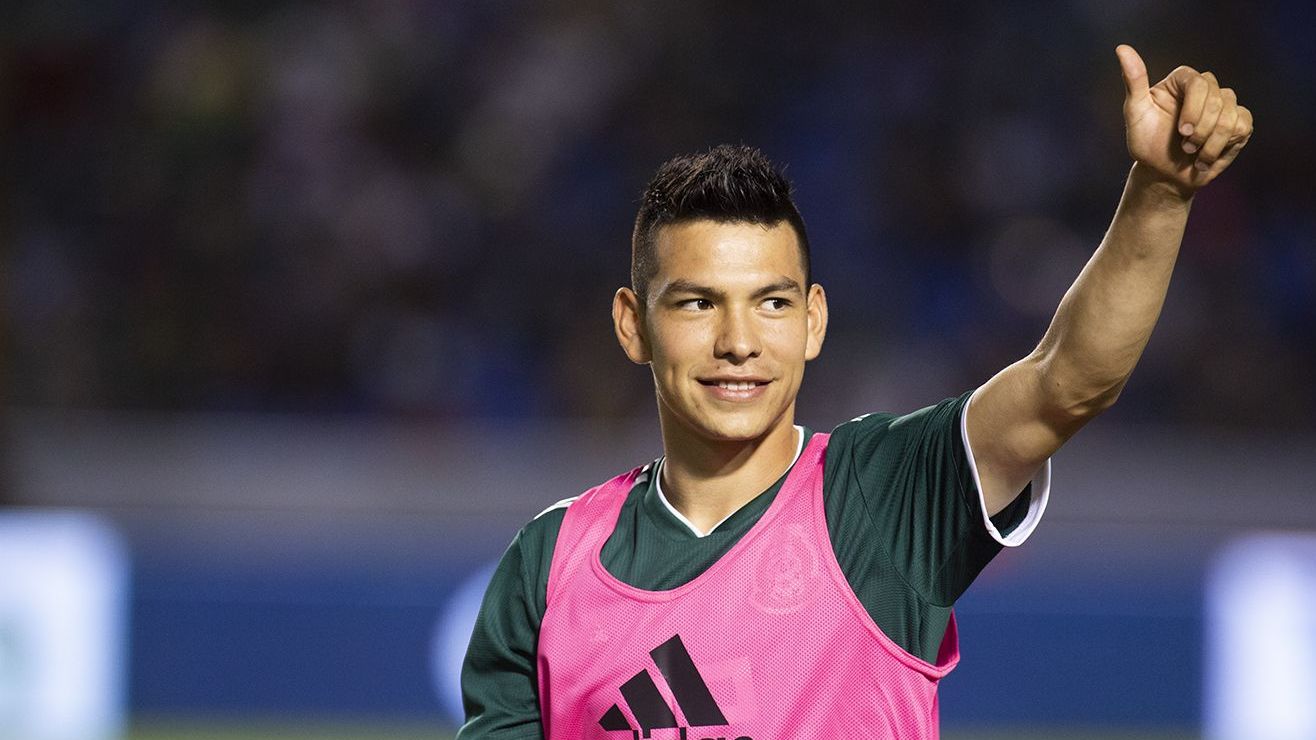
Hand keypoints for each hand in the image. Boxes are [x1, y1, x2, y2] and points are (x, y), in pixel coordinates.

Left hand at [1116, 44, 1253, 197]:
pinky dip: (1223, 146)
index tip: (1182, 131)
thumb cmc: (1146, 143)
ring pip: (1231, 113)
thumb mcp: (1135, 113)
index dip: (1194, 108)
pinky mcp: (1238, 121)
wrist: (1162, 173)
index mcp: (1181, 81)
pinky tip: (1206, 157)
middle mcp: (1205, 88)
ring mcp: (1223, 104)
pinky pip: (1242, 125)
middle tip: (1185, 147)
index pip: (1199, 82)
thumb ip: (1134, 81)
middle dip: (1201, 130)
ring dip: (1211, 142)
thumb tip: (1122, 49)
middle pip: (1217, 98)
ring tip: (1194, 155)